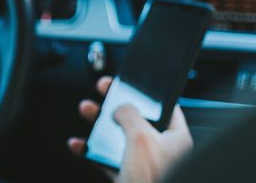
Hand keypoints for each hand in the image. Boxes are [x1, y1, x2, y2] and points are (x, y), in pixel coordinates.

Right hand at [67, 77, 193, 182]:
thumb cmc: (153, 181)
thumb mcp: (141, 138)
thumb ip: (130, 115)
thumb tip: (122, 108)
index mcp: (175, 139)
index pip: (164, 107)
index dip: (145, 93)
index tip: (129, 83)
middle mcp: (161, 151)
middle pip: (136, 120)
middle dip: (115, 105)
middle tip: (102, 91)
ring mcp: (143, 166)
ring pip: (118, 138)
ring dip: (99, 125)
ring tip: (86, 111)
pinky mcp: (128, 178)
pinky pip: (106, 160)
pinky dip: (90, 151)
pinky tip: (79, 145)